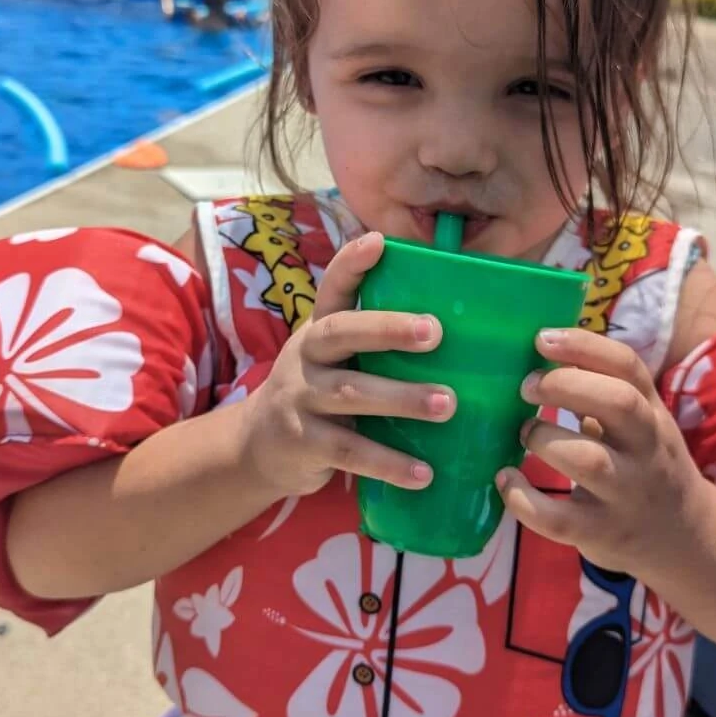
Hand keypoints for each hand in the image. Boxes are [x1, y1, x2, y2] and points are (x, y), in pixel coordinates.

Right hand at [237, 232, 453, 499]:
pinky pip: (349, 452)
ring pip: (350, 393)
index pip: (332, 288)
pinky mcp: (303, 443)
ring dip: (400, 399)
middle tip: (436, 332)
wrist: (256, 448)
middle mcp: (306, 356)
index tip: (379, 242)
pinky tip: (424, 474)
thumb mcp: (334, 360)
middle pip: (341, 333)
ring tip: (447, 405)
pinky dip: (388, 463)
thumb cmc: (318, 395)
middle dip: (387, 329)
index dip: (352, 264)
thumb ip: (374, 346)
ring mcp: (300, 399)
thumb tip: (459, 331)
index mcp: (319, 330)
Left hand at [497, 327, 710, 580]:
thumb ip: (604, 391)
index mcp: (652, 413)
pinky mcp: (601, 533)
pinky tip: (506, 480)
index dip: (584, 346)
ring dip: (544, 438)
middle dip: (564, 385)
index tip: (541, 339)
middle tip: (525, 386)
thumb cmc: (647, 465)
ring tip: (525, 432)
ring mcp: (626, 494)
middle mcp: (646, 449)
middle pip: (619, 403)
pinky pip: (558, 519)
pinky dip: (523, 499)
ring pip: (590, 460)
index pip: (628, 366)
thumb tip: (543, 354)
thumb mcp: (641, 423)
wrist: (684, 537)